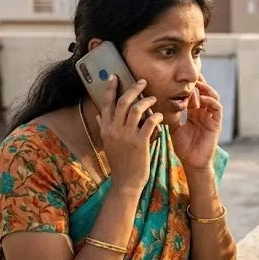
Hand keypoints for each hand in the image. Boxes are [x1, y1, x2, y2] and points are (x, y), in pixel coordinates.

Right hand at [96, 75, 164, 192]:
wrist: (125, 182)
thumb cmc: (120, 162)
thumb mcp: (108, 143)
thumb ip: (104, 127)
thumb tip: (98, 115)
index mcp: (106, 129)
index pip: (106, 103)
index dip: (110, 88)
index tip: (114, 76)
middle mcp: (114, 130)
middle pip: (122, 102)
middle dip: (132, 89)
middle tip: (142, 82)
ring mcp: (126, 136)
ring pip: (135, 109)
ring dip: (146, 101)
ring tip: (153, 99)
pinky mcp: (139, 143)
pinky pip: (149, 123)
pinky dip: (155, 116)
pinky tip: (160, 115)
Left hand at [172, 76, 221, 170]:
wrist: (192, 162)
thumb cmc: (183, 147)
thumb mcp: (173, 127)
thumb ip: (170, 115)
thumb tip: (158, 103)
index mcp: (193, 113)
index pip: (193, 94)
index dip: (189, 85)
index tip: (180, 76)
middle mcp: (203, 113)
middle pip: (204, 92)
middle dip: (199, 82)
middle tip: (191, 74)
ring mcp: (211, 117)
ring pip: (212, 97)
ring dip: (206, 89)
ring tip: (197, 83)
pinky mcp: (216, 123)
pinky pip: (217, 108)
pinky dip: (210, 101)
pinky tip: (202, 98)